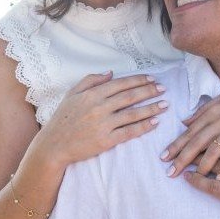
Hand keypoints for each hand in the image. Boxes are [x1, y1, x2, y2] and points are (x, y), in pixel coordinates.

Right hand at [41, 72, 166, 168]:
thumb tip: (110, 73)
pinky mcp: (106, 140)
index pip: (121, 84)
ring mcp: (103, 124)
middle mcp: (99, 107)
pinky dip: (144, 126)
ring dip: (152, 108)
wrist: (54, 145)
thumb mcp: (72, 94)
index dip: (139, 80)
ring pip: (133, 114)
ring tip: (165, 105)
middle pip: (130, 97)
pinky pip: (130, 132)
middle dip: (150, 91)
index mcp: (92, 94)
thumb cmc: (62, 119)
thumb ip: (90, 80)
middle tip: (164, 89)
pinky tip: (155, 122)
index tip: (152, 79)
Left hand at [162, 76, 219, 179]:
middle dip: (181, 158)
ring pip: (213, 150)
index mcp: (214, 111)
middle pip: (197, 142)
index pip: (191, 131)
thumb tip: (185, 120)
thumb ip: (203, 111)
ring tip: (189, 176)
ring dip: (200, 165)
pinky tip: (219, 179)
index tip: (164, 157)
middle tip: (168, 172)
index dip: (176, 145)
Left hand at [184, 130, 219, 218]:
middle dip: (194, 145)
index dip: (211, 130)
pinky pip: (213, 188)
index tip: (198, 128)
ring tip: (178, 160)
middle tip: (178, 144)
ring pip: (211, 164)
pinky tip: (188, 178)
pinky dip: (198, 182)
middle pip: (215, 146)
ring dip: (192, 162)